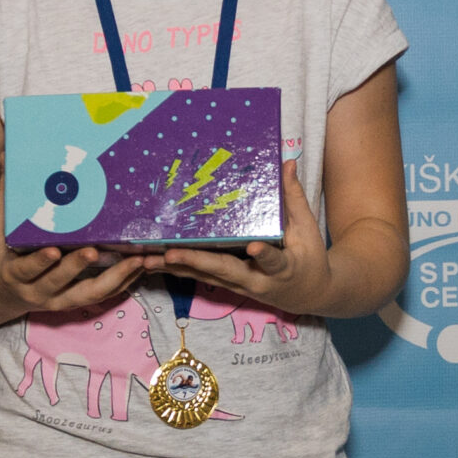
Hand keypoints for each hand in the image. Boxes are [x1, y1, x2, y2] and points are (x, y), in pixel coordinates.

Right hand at [0, 181, 166, 326]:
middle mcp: (35, 291)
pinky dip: (121, 283)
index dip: (39, 262)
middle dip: (76, 267)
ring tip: (136, 261)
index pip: (26, 269)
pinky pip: (100, 296)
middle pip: (58, 282)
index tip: (52, 251)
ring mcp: (57, 300)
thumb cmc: (0, 256)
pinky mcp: (73, 303)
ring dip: (113, 279)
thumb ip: (6, 195)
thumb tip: (6, 155)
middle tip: (94, 251)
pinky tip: (138, 268)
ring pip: (87, 294)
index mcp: (14, 273)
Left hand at [158, 160, 335, 318]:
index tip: (254, 248)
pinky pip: (201, 278)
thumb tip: (287, 164)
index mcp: (282, 268)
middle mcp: (256, 281)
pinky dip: (179, 270)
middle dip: (195, 263)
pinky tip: (154, 264)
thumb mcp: (308, 230)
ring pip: (205, 277)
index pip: (272, 261)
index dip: (263, 256)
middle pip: (224, 272)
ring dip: (177, 269)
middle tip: (169, 255)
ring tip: (148, 261)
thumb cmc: (310, 259)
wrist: (309, 294)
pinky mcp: (227, 285)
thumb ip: (294, 198)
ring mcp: (239, 286)